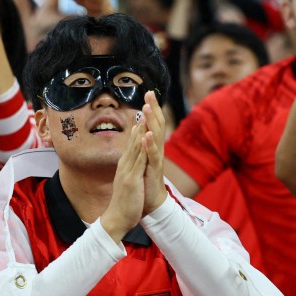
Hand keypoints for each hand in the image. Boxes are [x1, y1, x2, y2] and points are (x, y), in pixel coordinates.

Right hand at [101, 123, 147, 242]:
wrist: (116, 219)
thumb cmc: (123, 203)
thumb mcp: (127, 182)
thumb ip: (129, 171)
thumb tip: (131, 163)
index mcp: (124, 166)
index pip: (132, 144)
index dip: (138, 129)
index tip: (143, 114)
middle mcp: (124, 165)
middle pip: (133, 140)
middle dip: (140, 123)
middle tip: (144, 106)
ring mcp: (127, 171)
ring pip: (135, 147)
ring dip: (140, 130)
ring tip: (145, 114)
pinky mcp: (131, 179)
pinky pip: (138, 160)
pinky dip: (142, 147)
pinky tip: (146, 136)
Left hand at [139, 91, 167, 214]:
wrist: (151, 202)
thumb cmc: (147, 180)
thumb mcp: (143, 158)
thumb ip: (142, 143)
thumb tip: (139, 128)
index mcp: (152, 146)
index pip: (153, 123)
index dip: (151, 108)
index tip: (148, 93)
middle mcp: (157, 150)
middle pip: (157, 125)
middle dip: (153, 109)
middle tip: (149, 93)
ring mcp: (156, 159)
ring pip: (155, 137)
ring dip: (151, 122)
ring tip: (146, 108)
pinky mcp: (155, 170)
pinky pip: (153, 155)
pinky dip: (149, 145)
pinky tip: (146, 135)